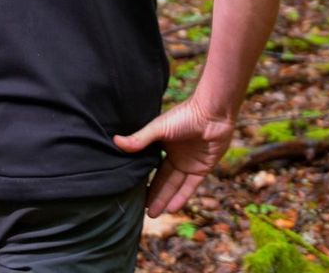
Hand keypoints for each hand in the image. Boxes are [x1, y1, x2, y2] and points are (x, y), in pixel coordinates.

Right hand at [113, 99, 234, 216]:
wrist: (213, 113)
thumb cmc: (185, 116)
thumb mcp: (158, 128)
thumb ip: (139, 139)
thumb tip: (115, 141)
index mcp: (164, 144)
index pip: (151, 166)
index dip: (143, 178)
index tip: (131, 191)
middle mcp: (176, 155)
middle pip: (163, 179)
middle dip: (153, 194)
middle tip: (141, 210)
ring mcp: (190, 162)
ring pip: (175, 185)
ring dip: (164, 199)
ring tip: (152, 214)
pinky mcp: (203, 168)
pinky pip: (190, 186)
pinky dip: (181, 197)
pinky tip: (171, 209)